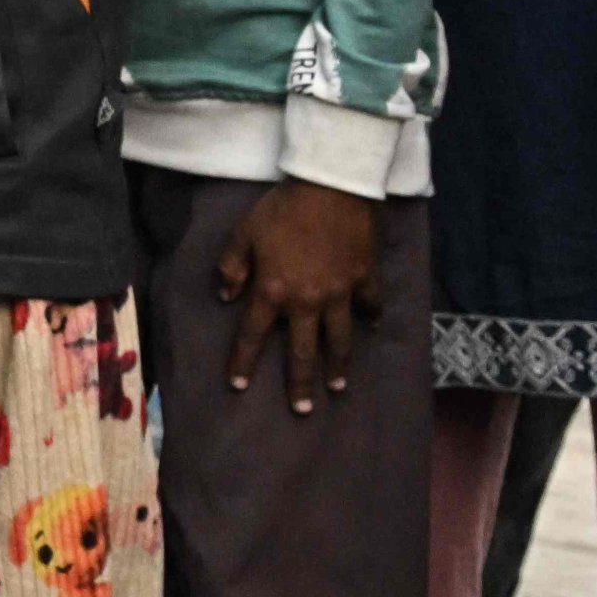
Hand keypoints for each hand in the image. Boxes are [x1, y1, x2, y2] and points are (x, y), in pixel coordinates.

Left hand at [214, 179, 383, 414]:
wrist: (329, 186)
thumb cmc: (281, 208)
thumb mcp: (244, 233)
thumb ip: (231, 267)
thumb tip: (225, 297)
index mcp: (272, 290)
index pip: (252, 335)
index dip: (243, 362)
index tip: (237, 386)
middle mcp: (307, 300)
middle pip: (302, 351)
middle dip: (300, 383)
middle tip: (302, 410)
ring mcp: (340, 292)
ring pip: (340, 338)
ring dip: (339, 365)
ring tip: (338, 386)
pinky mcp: (365, 278)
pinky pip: (370, 305)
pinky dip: (371, 318)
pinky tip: (371, 329)